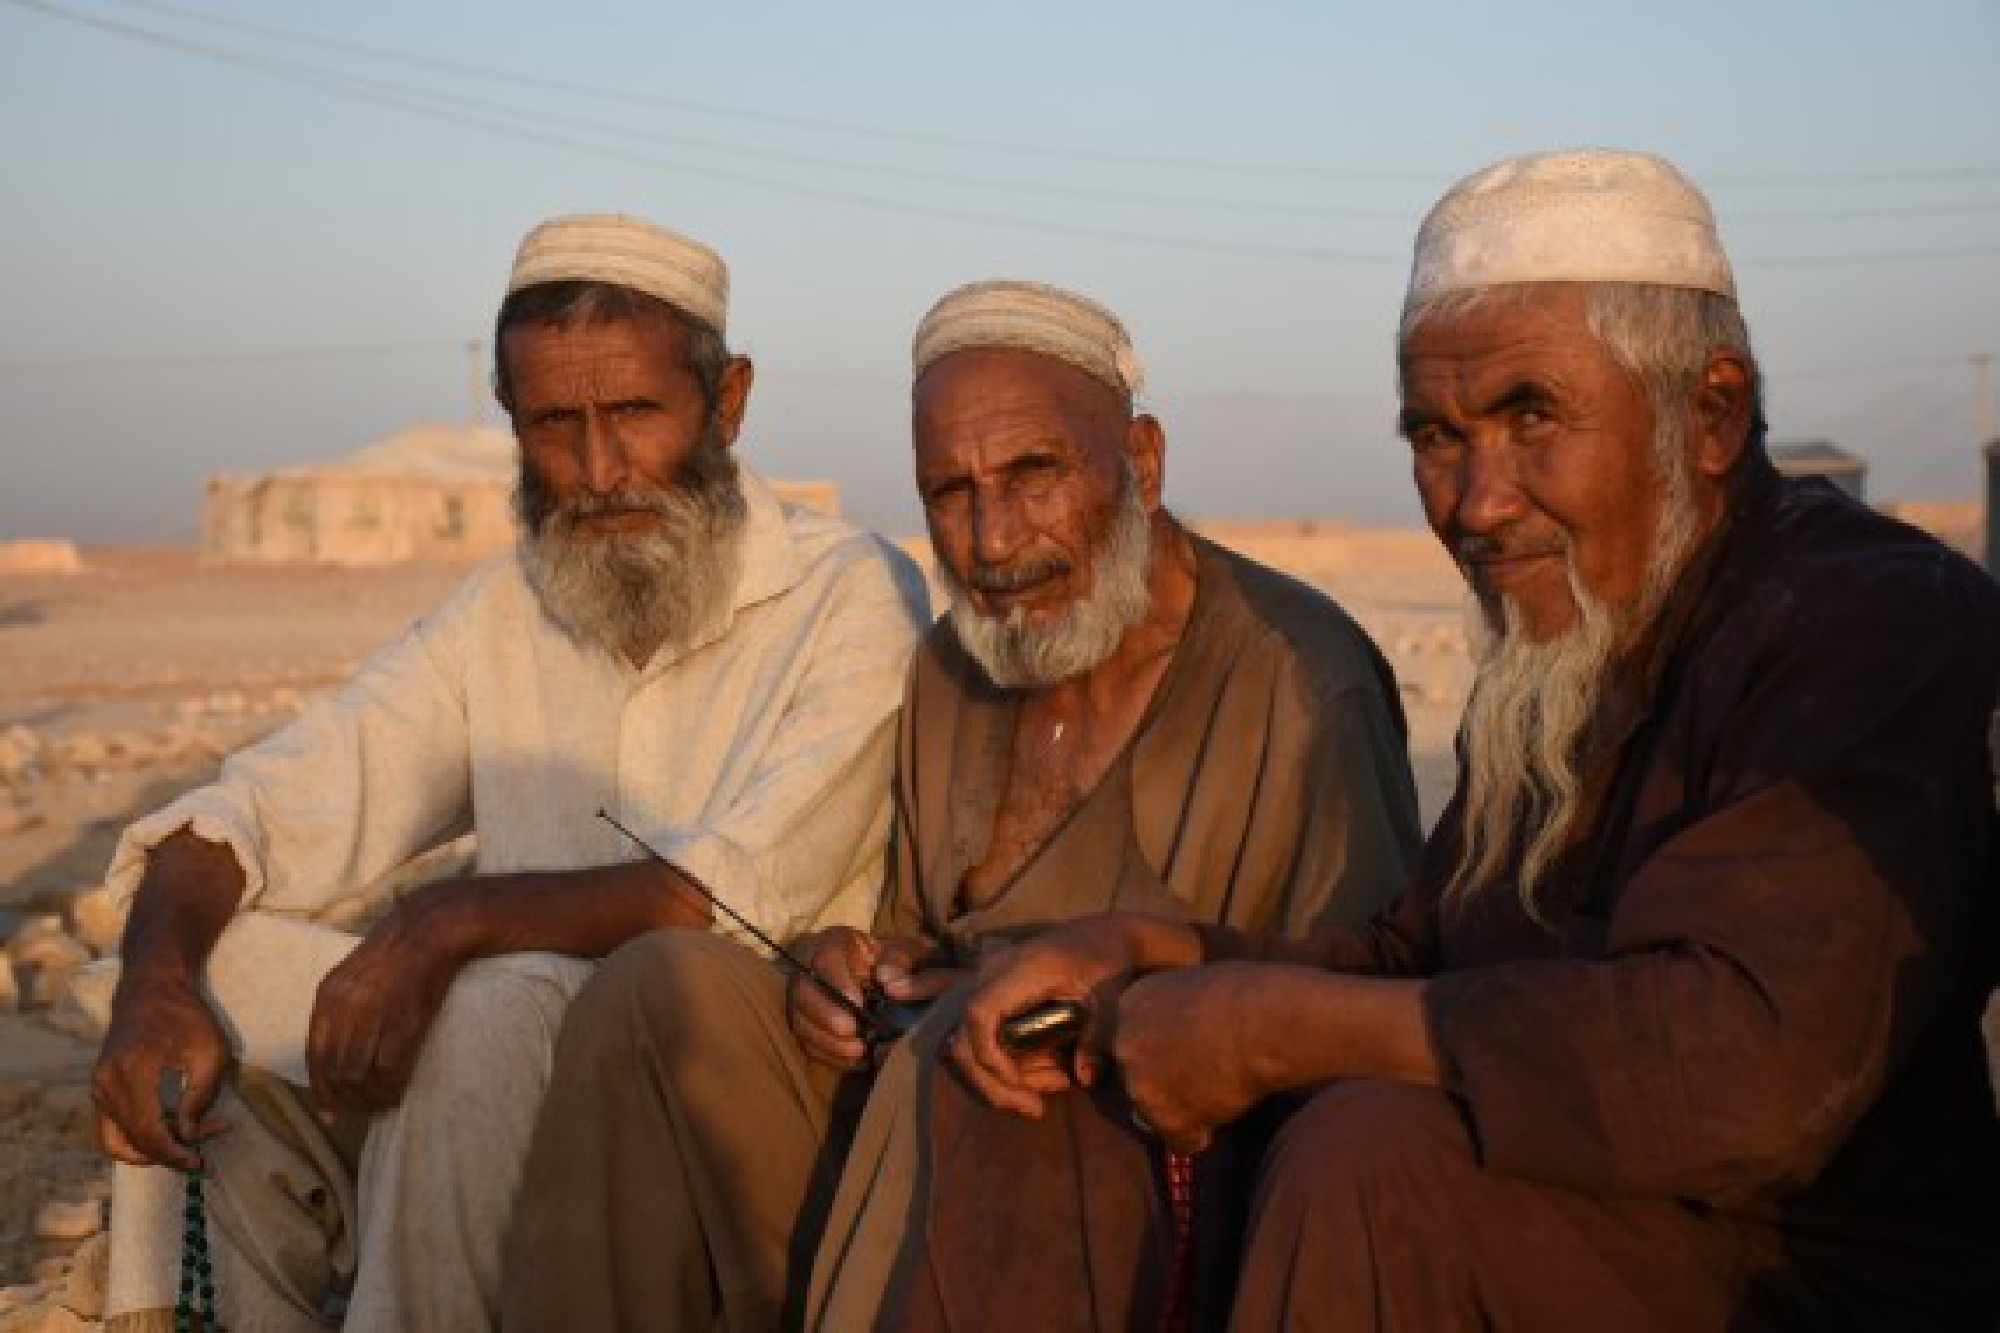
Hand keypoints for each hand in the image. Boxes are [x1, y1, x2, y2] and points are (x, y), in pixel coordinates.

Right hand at [93, 972, 232, 1170]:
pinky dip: (136, 1140)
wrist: (151, 989)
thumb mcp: (210, 1051)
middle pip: (132, 1141)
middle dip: (168, 1155)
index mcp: (132, 1072)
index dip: (174, 1154)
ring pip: (115, 1142)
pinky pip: (111, 1129)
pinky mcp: (99, 1089)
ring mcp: (97, 1088)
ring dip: (149, 1153)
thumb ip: (200, 1096)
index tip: (201, 1162)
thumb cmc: (187, 1016)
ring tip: (184, 1149)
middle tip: (201, 1156)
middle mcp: (106, 1084)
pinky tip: (167, 1135)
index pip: (148, 1131)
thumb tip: (188, 1134)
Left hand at [306, 890, 470, 1115]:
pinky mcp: (403, 1022)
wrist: (428, 930)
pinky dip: (391, 1087)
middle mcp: (344, 1009)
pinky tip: (398, 1091)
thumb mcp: (354, 978)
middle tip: (361, 1111)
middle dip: (346, 1099)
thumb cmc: (395, 953)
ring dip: (369, 1097)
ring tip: (381, 1102)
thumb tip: (338, 1053)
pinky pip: (388, 1068)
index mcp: (327, 997)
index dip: (321, 1089)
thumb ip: (341, 1012)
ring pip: (359, 1074)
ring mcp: (373, 1016)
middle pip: (335, 1070)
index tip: (330, 1112)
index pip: (314, 1055)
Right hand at [788, 930, 955, 1069]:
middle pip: (803, 991)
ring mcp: (803, 998)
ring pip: (801, 1020)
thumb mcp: (904, 951)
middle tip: (851, 1031)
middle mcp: (810, 968)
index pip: (825, 959)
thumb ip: (900, 961)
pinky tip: (853, 1060)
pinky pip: (807, 1042)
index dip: (838, 983)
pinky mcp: (806, 1024)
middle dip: (826, 1015)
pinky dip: (829, 1055)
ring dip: (827, 1040)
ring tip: (857, 1050)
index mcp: (833, 944)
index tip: (858, 1003)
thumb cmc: (894, 962)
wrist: (883, 976)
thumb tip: (888, 981)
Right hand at [948, 916, 1141, 1119]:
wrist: (1107, 934)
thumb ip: (1097, 1035)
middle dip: (993, 1083)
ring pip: (971, 1044)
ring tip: (1059, 1085)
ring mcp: (991, 985)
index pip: (979, 1014)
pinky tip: (1052, 1073)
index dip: (988, 1056)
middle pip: (965, 1039)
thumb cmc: (1109, 959)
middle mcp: (994, 974)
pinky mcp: (997, 998)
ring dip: (1005, 1078)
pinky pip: (987, 1038)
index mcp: (1021, 970)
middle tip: (1035, 1109)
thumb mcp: (1110, 997)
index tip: (1020, 1082)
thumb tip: (1085, 1079)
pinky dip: (1011, 1064)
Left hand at [1111, 964, 1273, 1154]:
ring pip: (1155, 1112)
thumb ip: (1174, 1009)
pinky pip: (1180, 1140)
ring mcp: (1141, 1084)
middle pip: (1137, 1077)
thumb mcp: (1194, 984)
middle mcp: (1125, 1045)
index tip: (1181, 1056)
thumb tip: (1184, 1026)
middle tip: (1203, 1078)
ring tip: (1222, 1092)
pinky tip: (1226, 1110)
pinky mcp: (1166, 1118)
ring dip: (1184, 1109)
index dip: (1157, 1052)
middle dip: (1165, 1083)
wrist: (1264, 1023)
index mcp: (1132, 1004)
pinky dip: (1201, 1134)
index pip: (1130, 1039)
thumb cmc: (1248, 993)